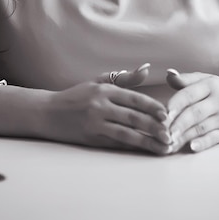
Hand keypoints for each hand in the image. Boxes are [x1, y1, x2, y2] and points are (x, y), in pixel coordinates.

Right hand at [43, 63, 171, 154]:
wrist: (48, 112)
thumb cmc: (77, 96)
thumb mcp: (98, 81)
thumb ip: (124, 78)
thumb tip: (147, 68)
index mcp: (105, 90)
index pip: (134, 99)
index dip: (152, 107)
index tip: (168, 115)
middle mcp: (100, 106)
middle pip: (133, 117)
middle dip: (154, 127)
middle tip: (171, 134)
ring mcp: (95, 123)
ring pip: (126, 133)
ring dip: (146, 142)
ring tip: (162, 148)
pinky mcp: (90, 138)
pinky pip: (115, 143)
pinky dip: (131, 148)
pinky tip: (144, 151)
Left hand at [165, 69, 218, 152]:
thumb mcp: (207, 80)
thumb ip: (186, 79)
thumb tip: (169, 74)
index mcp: (210, 85)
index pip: (189, 94)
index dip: (175, 104)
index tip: (162, 114)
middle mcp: (218, 101)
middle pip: (194, 113)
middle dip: (178, 123)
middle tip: (163, 132)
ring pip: (201, 128)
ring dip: (184, 136)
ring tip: (169, 143)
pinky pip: (214, 138)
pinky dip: (203, 143)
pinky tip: (192, 147)